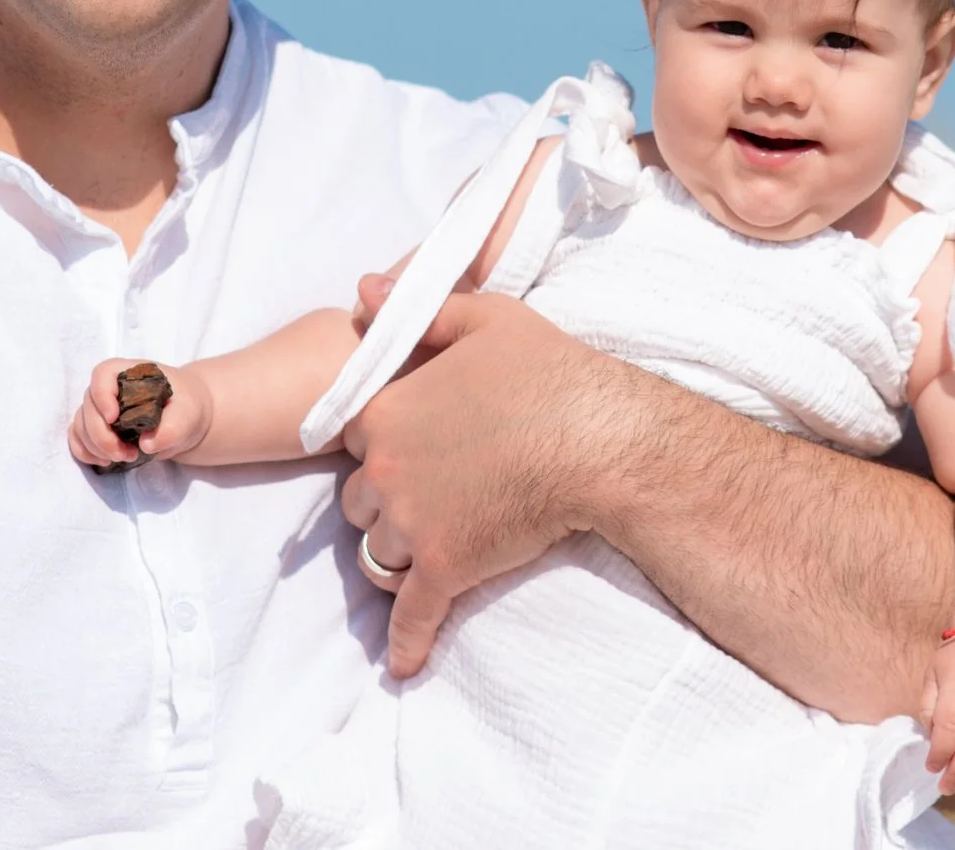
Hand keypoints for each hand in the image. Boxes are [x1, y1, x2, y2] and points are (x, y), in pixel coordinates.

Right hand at [66, 358, 211, 469]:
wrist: (184, 419)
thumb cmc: (186, 407)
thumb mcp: (188, 415)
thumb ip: (172, 428)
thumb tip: (146, 444)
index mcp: (130, 373)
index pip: (103, 374)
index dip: (102, 395)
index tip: (113, 418)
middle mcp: (111, 388)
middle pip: (88, 405)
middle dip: (101, 435)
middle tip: (124, 454)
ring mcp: (101, 408)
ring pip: (80, 423)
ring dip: (96, 446)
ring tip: (124, 458)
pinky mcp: (99, 427)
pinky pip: (77, 437)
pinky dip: (85, 452)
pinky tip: (105, 461)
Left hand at [338, 274, 624, 677]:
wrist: (601, 439)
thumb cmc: (549, 372)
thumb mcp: (483, 318)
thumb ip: (416, 308)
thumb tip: (361, 290)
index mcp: (384, 409)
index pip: (353, 435)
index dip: (383, 439)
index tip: (416, 442)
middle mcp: (385, 469)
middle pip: (359, 498)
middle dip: (386, 498)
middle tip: (431, 492)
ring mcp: (412, 523)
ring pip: (377, 550)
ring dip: (399, 552)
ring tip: (431, 548)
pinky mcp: (445, 569)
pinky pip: (410, 614)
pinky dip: (405, 641)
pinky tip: (402, 664)